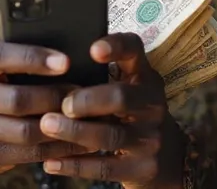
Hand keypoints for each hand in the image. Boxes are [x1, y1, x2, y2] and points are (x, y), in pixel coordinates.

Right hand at [0, 42, 90, 184]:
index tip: (65, 62)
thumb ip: (24, 63)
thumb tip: (68, 60)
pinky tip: (77, 142)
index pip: (1, 55)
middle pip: (16, 98)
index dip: (33, 58)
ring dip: (60, 126)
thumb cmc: (0, 91)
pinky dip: (57, 148)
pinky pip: (28, 153)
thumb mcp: (2, 71)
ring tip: (86, 120)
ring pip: (25, 130)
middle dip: (54, 97)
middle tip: (82, 95)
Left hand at [39, 33, 184, 188]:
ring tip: (46, 125)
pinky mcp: (143, 169)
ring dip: (75, 131)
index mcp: (144, 75)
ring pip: (110, 135)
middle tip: (62, 103)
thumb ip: (100, 74)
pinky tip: (51, 162)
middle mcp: (152, 104)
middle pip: (122, 97)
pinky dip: (75, 165)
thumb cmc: (132, 112)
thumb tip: (51, 62)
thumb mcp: (128, 87)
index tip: (93, 50)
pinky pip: (105, 168)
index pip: (135, 50)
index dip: (116, 46)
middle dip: (89, 100)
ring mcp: (150, 138)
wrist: (169, 158)